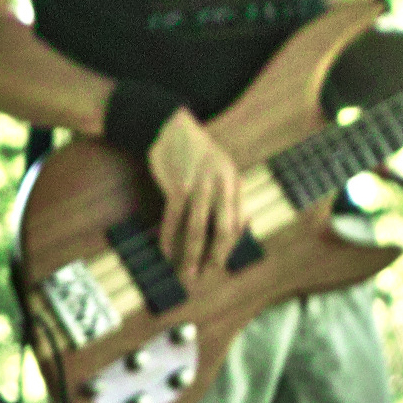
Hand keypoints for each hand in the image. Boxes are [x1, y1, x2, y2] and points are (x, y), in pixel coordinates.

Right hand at [145, 111, 244, 283]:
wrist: (171, 128)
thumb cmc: (194, 153)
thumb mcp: (219, 171)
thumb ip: (226, 196)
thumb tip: (235, 226)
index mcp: (235, 182)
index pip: (238, 223)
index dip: (229, 248)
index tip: (217, 265)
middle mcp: (222, 184)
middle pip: (224, 229)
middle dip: (214, 257)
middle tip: (204, 275)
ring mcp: (200, 185)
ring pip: (198, 229)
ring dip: (191, 255)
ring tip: (185, 273)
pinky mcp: (178, 185)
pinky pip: (173, 219)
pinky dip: (168, 238)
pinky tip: (164, 251)